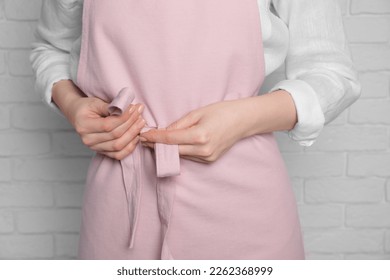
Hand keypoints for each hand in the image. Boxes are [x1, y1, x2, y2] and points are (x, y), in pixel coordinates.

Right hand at [52, 80, 145, 159]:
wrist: (78, 115)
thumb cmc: (87, 107)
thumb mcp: (95, 102)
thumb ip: (109, 106)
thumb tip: (126, 108)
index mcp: (84, 126)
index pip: (108, 125)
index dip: (124, 117)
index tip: (134, 108)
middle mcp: (88, 140)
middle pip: (115, 135)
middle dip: (131, 123)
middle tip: (140, 113)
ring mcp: (94, 148)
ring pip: (118, 146)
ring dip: (133, 134)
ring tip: (141, 122)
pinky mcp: (101, 152)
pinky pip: (118, 155)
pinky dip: (130, 147)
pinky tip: (136, 136)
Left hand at [140, 90, 296, 163]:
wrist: (244, 120)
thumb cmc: (222, 111)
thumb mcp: (198, 112)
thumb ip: (179, 124)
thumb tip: (164, 131)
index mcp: (199, 136)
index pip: (170, 139)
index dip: (154, 137)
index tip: (142, 134)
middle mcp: (203, 150)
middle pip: (172, 151)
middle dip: (157, 146)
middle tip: (143, 139)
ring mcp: (207, 157)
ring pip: (180, 155)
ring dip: (167, 149)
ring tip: (154, 142)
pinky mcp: (210, 160)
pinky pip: (189, 157)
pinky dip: (180, 151)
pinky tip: (173, 145)